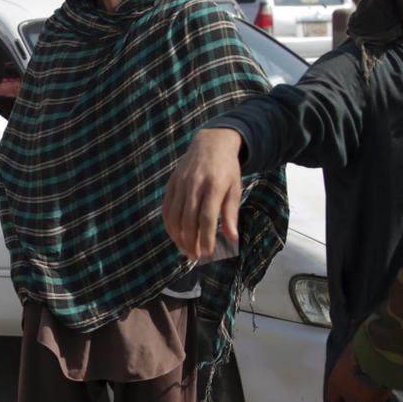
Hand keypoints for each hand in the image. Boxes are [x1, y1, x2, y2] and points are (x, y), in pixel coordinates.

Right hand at [162, 128, 244, 260]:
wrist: (211, 144)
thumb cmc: (227, 170)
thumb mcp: (235, 189)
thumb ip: (231, 213)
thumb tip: (232, 238)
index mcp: (215, 185)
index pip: (207, 217)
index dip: (206, 237)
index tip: (207, 253)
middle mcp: (195, 184)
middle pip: (188, 219)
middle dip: (191, 242)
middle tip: (195, 257)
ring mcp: (181, 183)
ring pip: (175, 216)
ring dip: (178, 237)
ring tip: (186, 250)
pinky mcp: (172, 183)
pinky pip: (167, 208)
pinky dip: (169, 225)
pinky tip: (176, 236)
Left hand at [327, 340, 391, 401]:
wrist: (378, 359)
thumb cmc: (359, 352)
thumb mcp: (347, 354)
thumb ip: (347, 363)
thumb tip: (350, 360)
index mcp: (336, 384)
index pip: (333, 397)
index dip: (339, 394)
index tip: (345, 387)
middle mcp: (348, 395)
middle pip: (350, 401)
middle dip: (355, 394)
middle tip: (362, 384)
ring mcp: (363, 400)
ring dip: (367, 397)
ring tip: (374, 387)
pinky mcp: (377, 401)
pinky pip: (377, 401)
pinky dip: (379, 396)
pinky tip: (383, 386)